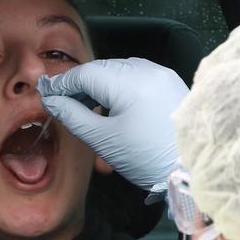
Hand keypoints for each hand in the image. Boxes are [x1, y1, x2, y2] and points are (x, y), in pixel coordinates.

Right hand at [38, 57, 188, 192]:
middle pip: (101, 70)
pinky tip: (112, 107)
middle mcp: (146, 70)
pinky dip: (119, 89)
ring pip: (118, 72)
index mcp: (129, 81)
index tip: (45, 94)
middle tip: (63, 104)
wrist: (194, 169)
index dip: (62, 84)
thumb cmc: (147, 157)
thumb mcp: (103, 140)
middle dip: (80, 86)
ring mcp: (161, 75)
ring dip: (99, 87)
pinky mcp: (170, 84)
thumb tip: (52, 101)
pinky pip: (136, 78)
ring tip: (86, 110)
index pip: (85, 74)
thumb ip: (73, 116)